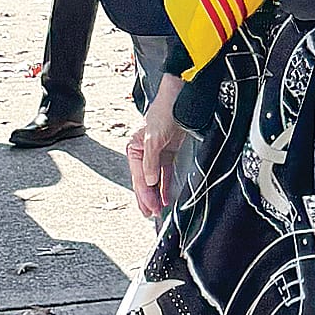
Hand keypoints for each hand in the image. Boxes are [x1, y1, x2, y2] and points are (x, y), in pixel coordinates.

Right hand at [127, 75, 186, 217]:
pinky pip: (166, 173)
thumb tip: (149, 182)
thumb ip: (150, 162)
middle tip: (152, 215)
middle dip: (148, 198)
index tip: (150, 208)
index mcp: (134, 148)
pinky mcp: (169, 152)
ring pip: (155, 179)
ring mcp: (157, 152)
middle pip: (145, 180)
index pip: (139, 177)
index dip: (144, 194)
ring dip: (157, 195)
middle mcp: (143, 152)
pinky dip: (166, 185)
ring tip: (158, 210)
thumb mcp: (153, 139)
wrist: (180, 99)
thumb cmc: (163, 113)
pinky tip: (166, 197)